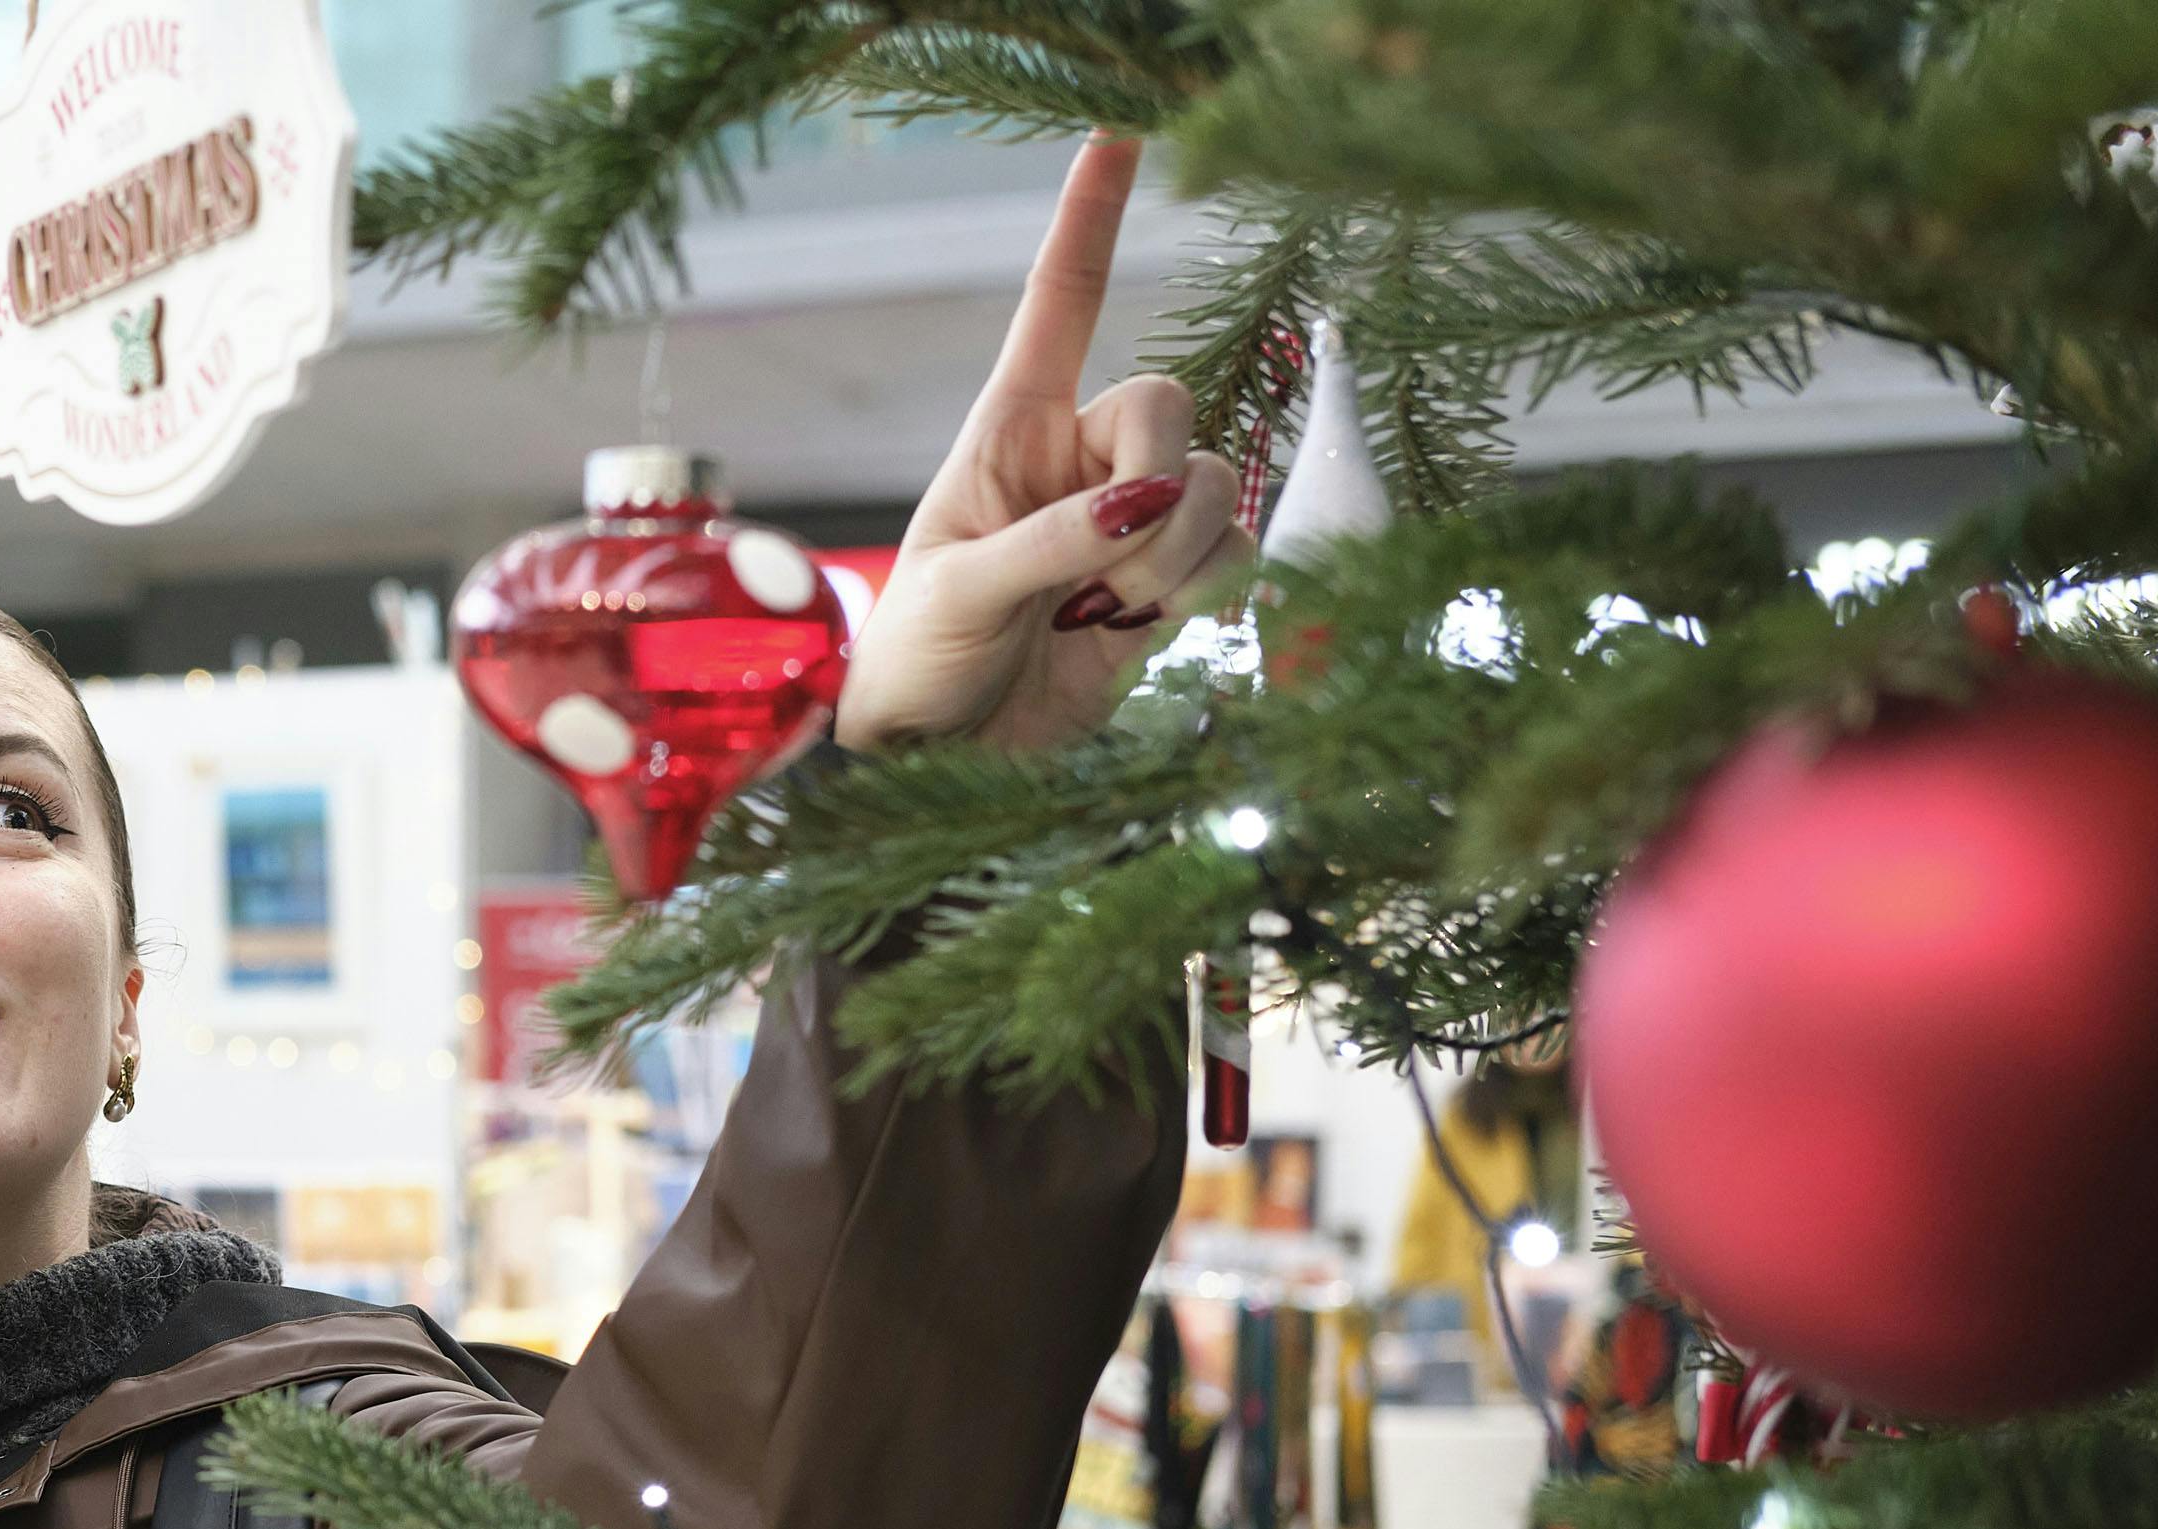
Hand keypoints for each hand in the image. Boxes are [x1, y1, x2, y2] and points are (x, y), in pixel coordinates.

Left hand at [833, 134, 1257, 755]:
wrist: (944, 766)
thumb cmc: (919, 665)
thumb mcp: (960, 593)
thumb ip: (1051, 544)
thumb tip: (1144, 507)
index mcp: (1009, 433)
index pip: (1062, 306)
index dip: (1090, 221)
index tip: (1118, 132)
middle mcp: (1080, 463)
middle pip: (1168, 404)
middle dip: (1153, 482)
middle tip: (1101, 568)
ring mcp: (1131, 523)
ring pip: (1215, 483)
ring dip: (1177, 554)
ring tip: (1105, 615)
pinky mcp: (1171, 586)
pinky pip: (1238, 551)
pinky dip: (1208, 590)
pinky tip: (1143, 630)